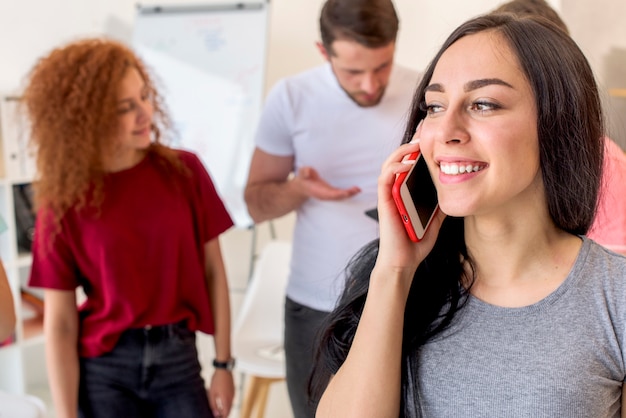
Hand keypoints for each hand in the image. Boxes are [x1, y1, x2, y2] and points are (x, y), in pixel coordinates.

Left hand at [208, 369, 234, 416]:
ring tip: (218, 409)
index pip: (226, 413)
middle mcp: (231, 398)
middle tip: (217, 415)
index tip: (217, 417)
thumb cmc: (216, 380)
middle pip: (229, 410)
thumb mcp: (212, 393)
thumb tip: (215, 414)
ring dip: (225, 409)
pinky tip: (221, 401)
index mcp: (226, 399)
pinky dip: (227, 403)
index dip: (222, 417)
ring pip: (230, 405)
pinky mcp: (233, 390)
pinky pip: (231, 400)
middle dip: (223, 414)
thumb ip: (213, 404)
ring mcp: (233, 393)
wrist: (224, 369)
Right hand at [295, 166, 360, 200]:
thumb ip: (305, 172)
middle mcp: (324, 195)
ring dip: (350, 194)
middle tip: (356, 190)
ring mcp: (328, 194)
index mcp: (318, 191)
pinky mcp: (332, 192)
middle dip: (346, 194)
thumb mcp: (302, 173)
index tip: (345, 193)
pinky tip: (356, 189)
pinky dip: (349, 192)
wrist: (302, 186)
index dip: (337, 194)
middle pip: (337, 197)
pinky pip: (341, 194)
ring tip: (358, 189)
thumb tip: (307, 172)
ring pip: (340, 196)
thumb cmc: (303, 178)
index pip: (328, 194)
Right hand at [374, 127, 446, 284]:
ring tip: (416, 144)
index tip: (431, 139)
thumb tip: (453, 192)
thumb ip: (439, 205)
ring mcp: (388, 195)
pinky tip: (407, 164)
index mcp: (406, 192)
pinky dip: (394, 167)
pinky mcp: (384, 201)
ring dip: (401, 151)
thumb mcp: (434, 220)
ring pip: (389, 164)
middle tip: (426, 133)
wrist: (404, 261)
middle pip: (399, 159)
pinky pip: (385, 178)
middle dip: (411, 144)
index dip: (417, 150)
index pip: (409, 165)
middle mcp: (395, 190)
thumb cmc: (415, 242)